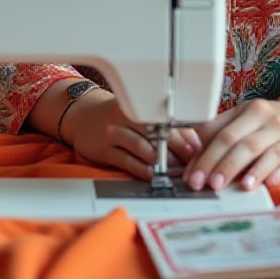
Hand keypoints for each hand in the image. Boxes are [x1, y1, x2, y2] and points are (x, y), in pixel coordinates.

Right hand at [36, 84, 196, 177]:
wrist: (82, 117)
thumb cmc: (116, 116)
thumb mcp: (135, 112)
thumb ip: (160, 122)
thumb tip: (192, 139)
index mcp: (136, 103)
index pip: (166, 119)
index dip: (185, 135)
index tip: (197, 148)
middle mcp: (124, 115)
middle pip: (156, 133)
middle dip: (177, 149)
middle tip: (192, 162)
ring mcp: (112, 132)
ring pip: (142, 147)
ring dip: (162, 162)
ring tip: (177, 171)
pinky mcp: (104, 149)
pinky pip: (127, 161)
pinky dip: (142, 169)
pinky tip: (153, 175)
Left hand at [181, 98, 279, 191]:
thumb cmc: (267, 124)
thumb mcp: (243, 120)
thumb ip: (216, 133)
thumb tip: (191, 152)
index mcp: (250, 111)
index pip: (222, 134)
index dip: (205, 156)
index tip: (193, 177)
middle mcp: (269, 122)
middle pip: (242, 144)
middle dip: (224, 165)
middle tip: (210, 185)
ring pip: (267, 154)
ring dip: (253, 171)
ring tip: (241, 186)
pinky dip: (278, 174)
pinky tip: (269, 183)